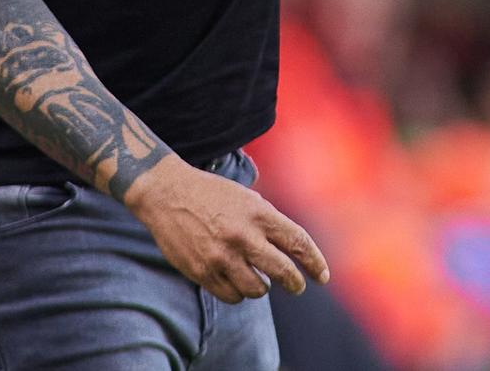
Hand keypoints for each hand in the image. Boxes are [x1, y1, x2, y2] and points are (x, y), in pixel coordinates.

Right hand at [125, 155, 329, 303]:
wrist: (167, 193)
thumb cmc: (213, 195)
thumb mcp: (247, 199)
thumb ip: (269, 223)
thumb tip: (292, 251)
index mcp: (258, 213)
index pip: (298, 242)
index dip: (314, 262)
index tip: (322, 276)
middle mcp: (243, 235)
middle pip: (283, 271)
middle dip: (295, 283)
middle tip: (297, 286)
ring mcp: (222, 256)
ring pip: (258, 290)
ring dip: (262, 287)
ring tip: (259, 279)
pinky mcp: (202, 271)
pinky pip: (231, 296)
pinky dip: (238, 293)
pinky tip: (236, 282)